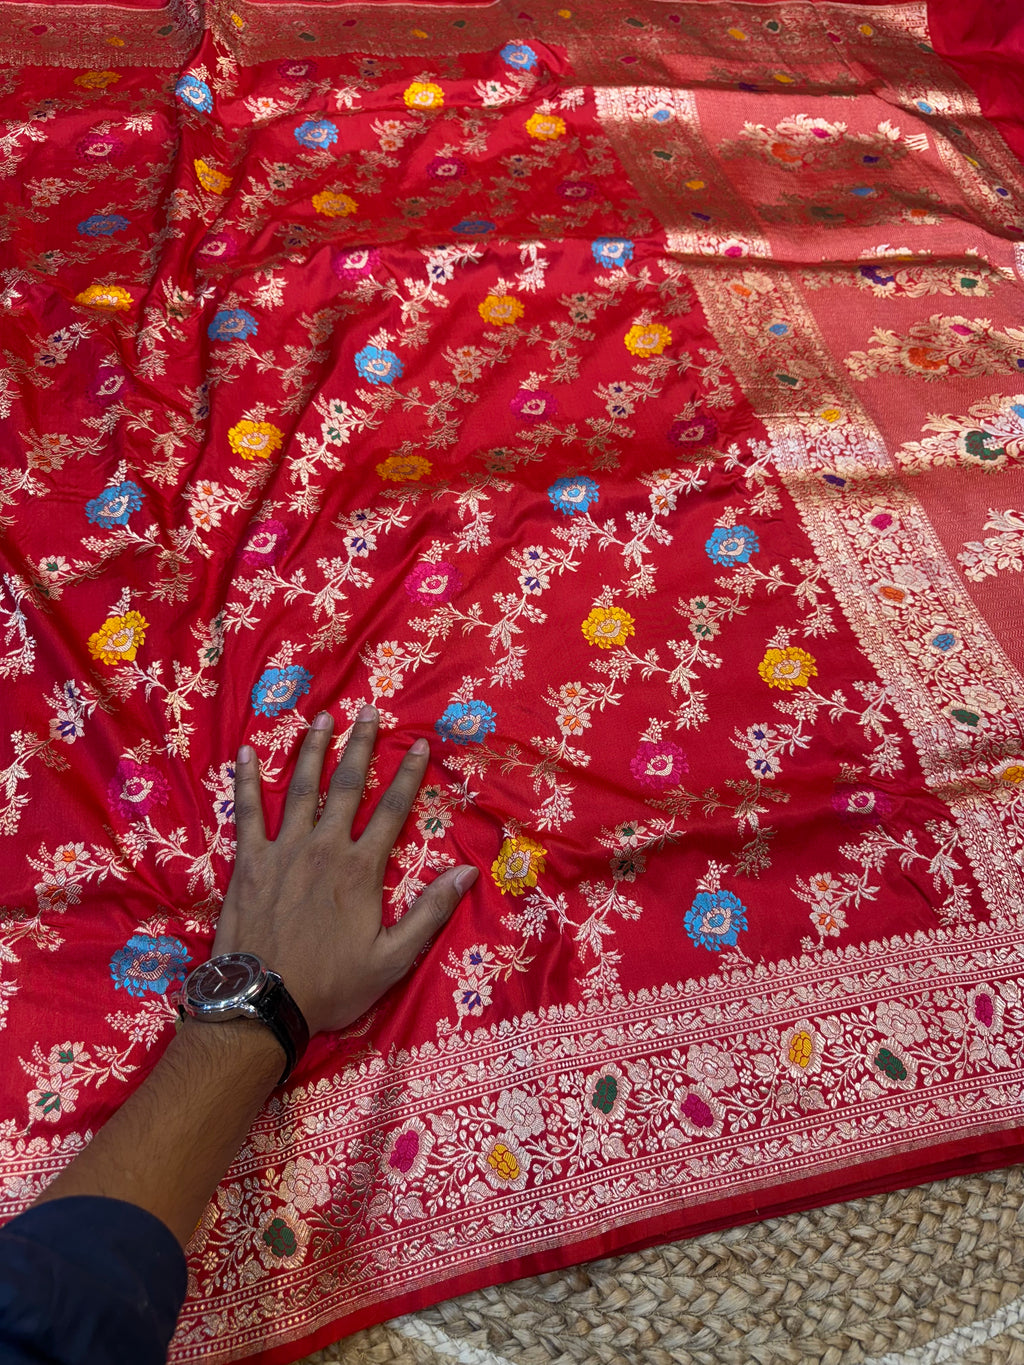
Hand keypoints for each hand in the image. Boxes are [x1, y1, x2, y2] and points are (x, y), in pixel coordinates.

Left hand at [211, 705, 476, 1035]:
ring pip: (301, 788)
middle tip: (368, 711)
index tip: (419, 744)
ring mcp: (284, 850)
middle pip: (346, 785)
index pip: (392, 810)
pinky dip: (247, 781)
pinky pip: (248, 812)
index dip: (408, 774)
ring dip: (313, 749)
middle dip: (360, 745)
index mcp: (361, 869)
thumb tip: (467, 873)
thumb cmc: (331, 985)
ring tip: (322, 718)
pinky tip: (247, 754)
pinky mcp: (249, 861)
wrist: (262, 1001)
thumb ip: (430, 912)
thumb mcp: (392, 958)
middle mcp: (324, 848)